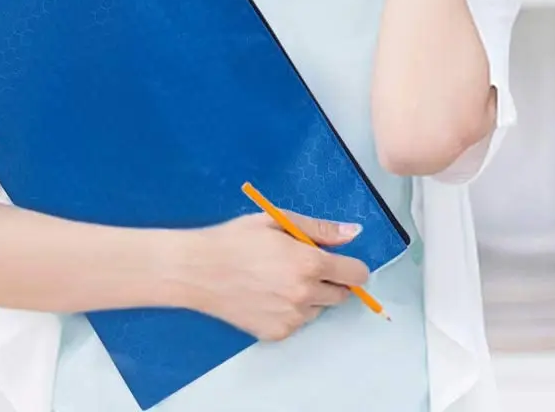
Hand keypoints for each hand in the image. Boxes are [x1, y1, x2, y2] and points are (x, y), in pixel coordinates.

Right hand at [179, 210, 369, 341]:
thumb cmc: (235, 239)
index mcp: (309, 264)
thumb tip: (353, 232)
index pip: (356, 274)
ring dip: (310, 296)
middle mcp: (305, 295)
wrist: (199, 270)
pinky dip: (290, 311)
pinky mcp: (276, 333)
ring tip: (278, 278)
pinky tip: (266, 294)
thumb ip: (319, 228)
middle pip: (341, 295)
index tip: (339, 262)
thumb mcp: (276, 221)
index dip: (351, 266)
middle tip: (301, 266)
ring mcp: (291, 318)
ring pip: (318, 309)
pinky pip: (297, 322)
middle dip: (330, 280)